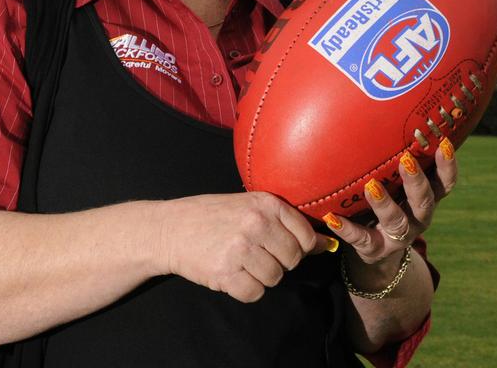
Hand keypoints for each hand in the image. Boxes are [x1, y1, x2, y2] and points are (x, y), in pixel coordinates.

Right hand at [159, 191, 336, 302]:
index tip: (277, 246)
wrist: (169, 229)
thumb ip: (286, 222)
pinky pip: (255, 293)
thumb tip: (327, 244)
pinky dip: (245, 289)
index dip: (296, 247)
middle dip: (277, 262)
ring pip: (274, 279)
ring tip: (240, 262)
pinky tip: (231, 273)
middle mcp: (256, 224)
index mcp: (266, 203)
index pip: (306, 237)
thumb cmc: (212, 216)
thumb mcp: (249, 206)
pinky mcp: (226, 273)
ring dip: (260, 276)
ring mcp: (241, 249)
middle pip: (292, 260)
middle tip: (254, 254)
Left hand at [325, 140, 457, 288]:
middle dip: (416, 181)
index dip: (447, 165)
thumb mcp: (396, 185)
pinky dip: (346, 229)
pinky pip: (361, 239)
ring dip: (385, 203)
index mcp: (425, 199)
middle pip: (424, 201)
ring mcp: (397, 236)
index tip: (444, 142)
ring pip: (396, 221)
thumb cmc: (387, 202)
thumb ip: (395, 160)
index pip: (444, 182)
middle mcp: (417, 218)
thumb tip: (384, 111)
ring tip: (371, 186)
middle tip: (406, 160)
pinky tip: (332, 218)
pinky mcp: (374, 249)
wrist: (376, 251)